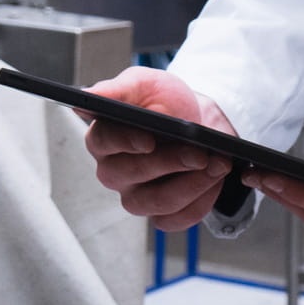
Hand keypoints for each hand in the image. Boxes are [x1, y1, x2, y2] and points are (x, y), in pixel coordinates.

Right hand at [81, 67, 236, 231]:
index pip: (102, 142)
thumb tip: (86, 97)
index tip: (149, 140)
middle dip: (169, 163)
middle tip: (200, 153)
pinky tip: (214, 183)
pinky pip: (174, 220)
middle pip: (129, 175)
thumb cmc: (163, 101)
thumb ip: (116, 89)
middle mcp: (113, 171)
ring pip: (154, 203)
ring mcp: (135, 196)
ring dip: (190, 185)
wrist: (195, 120)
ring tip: (216, 165)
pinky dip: (199, 203)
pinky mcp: (159, 214)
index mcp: (102, 138)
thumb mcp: (143, 84)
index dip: (124, 142)